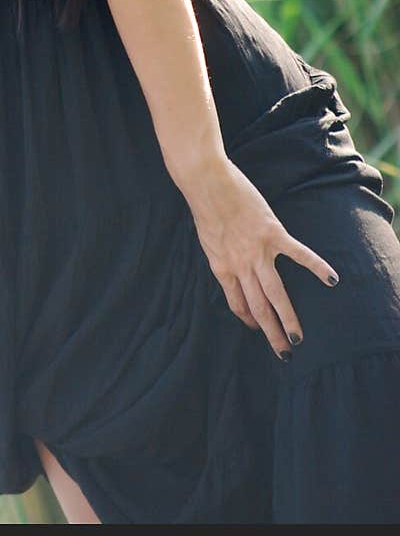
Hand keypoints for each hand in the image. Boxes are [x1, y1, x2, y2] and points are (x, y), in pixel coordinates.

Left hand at [177, 154, 339, 358]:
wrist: (206, 182)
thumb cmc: (205, 208)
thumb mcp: (208, 241)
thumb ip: (223, 258)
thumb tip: (233, 270)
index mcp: (222, 268)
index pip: (237, 303)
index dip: (248, 319)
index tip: (256, 327)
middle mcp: (240, 266)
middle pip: (258, 307)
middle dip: (271, 333)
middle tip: (284, 353)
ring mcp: (257, 251)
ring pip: (275, 293)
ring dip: (287, 318)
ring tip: (298, 337)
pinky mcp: (272, 233)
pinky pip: (298, 255)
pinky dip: (316, 267)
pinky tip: (331, 280)